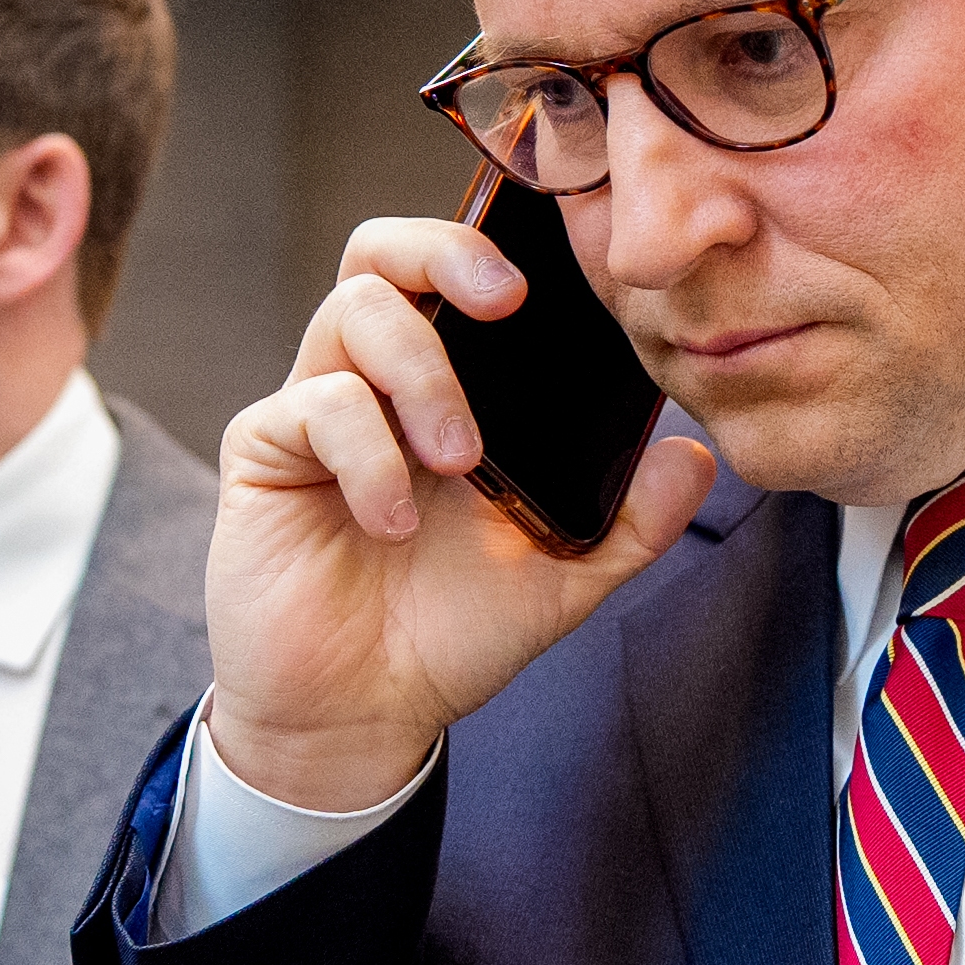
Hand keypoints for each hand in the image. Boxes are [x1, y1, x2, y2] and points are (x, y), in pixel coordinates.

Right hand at [203, 213, 714, 812]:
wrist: (364, 715)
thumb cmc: (448, 633)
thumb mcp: (563, 578)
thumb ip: (632, 521)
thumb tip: (697, 457)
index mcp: (448, 391)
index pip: (457, 276)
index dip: (496, 249)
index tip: (553, 283)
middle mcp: (377, 383)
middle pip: (385, 251)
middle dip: (447, 252)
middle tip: (504, 306)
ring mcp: (316, 408)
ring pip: (356, 310)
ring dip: (423, 374)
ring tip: (458, 461)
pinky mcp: (267, 449)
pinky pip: (315, 403)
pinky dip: (367, 455)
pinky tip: (393, 522)